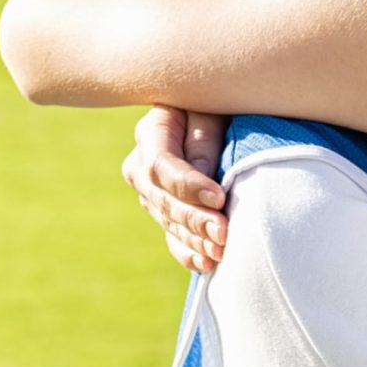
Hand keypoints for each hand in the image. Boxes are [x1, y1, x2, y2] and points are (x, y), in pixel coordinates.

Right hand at [124, 106, 228, 273]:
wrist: (219, 112)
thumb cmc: (221, 102)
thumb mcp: (213, 108)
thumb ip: (204, 139)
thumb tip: (204, 179)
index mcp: (151, 132)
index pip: (161, 166)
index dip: (188, 185)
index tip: (219, 197)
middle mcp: (142, 165)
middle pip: (162, 199)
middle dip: (195, 219)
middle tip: (224, 232)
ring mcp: (151, 193)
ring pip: (168, 221)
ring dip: (195, 239)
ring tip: (221, 250)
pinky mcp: (165, 211)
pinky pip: (171, 237)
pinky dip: (188, 252)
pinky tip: (207, 264)